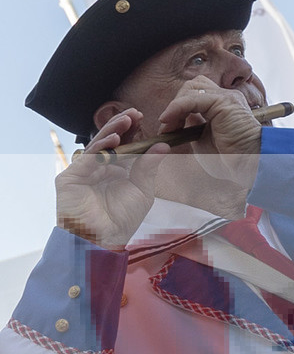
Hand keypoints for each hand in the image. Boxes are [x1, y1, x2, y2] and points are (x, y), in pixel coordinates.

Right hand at [55, 111, 169, 244]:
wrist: (103, 240)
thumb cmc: (122, 220)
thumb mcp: (142, 191)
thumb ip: (148, 167)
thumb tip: (162, 145)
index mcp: (116, 170)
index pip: (123, 145)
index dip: (132, 131)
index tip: (144, 118)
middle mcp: (99, 167)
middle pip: (110, 141)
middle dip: (122, 125)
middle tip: (135, 113)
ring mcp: (84, 170)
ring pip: (97, 145)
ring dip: (112, 130)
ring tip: (126, 120)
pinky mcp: (71, 176)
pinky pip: (87, 157)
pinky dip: (100, 147)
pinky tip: (113, 138)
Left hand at [150, 77, 265, 158]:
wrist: (250, 165)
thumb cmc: (231, 160)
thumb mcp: (203, 142)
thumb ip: (192, 127)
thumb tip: (179, 118)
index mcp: (224, 105)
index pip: (196, 93)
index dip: (178, 108)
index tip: (169, 129)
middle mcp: (227, 97)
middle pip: (193, 86)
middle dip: (176, 103)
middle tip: (167, 128)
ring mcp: (227, 97)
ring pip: (192, 88)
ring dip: (175, 105)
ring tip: (169, 126)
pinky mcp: (224, 102)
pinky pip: (193, 98)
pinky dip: (177, 107)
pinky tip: (169, 120)